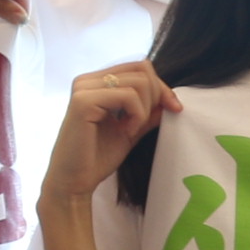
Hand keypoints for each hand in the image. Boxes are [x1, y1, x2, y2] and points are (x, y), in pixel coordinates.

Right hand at [46, 62, 178, 211]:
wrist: (75, 181)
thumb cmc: (97, 158)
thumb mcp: (131, 130)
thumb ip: (148, 113)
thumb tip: (171, 100)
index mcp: (96, 82)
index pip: (139, 68)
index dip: (161, 86)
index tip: (174, 108)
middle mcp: (88, 80)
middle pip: (142, 70)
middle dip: (157, 97)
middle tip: (146, 123)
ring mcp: (84, 88)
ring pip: (139, 82)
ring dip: (145, 110)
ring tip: (131, 129)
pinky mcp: (83, 101)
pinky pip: (128, 96)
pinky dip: (137, 115)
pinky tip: (126, 131)